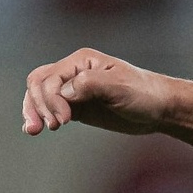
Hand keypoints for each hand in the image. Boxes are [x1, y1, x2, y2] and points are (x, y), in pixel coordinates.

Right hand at [21, 48, 177, 135]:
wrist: (160, 108)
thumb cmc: (144, 93)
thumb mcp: (120, 86)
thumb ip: (91, 85)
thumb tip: (64, 92)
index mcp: (81, 61)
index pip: (51, 78)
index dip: (51, 99)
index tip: (64, 121)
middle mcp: (73, 72)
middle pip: (39, 84)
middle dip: (37, 105)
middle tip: (50, 127)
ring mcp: (73, 90)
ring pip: (40, 96)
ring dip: (33, 111)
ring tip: (33, 130)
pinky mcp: (76, 107)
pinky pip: (50, 109)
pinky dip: (40, 117)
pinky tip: (35, 129)